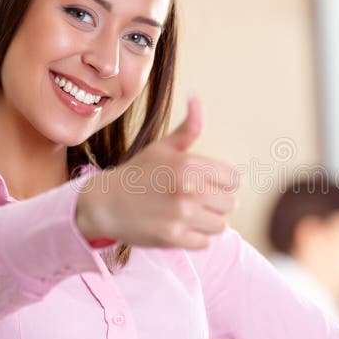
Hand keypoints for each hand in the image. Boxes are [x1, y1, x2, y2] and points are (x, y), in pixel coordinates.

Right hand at [76, 95, 238, 249]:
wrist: (104, 203)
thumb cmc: (138, 173)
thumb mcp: (163, 146)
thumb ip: (189, 127)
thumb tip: (196, 95)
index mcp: (190, 164)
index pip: (234, 180)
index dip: (221, 182)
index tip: (204, 183)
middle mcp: (188, 188)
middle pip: (230, 204)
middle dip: (215, 203)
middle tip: (193, 200)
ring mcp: (181, 215)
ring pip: (220, 225)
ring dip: (206, 222)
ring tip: (186, 214)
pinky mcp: (172, 238)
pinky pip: (204, 243)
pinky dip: (194, 238)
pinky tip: (177, 227)